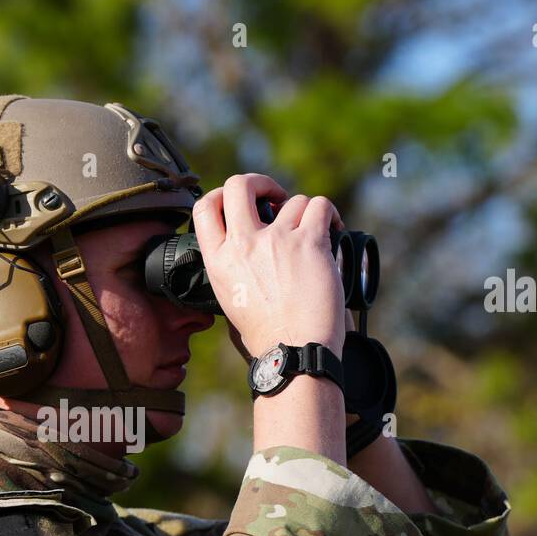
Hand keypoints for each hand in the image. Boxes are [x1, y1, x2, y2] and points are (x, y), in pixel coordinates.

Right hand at [192, 174, 346, 359]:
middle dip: (260, 184)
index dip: (222, 195)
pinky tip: (332, 228)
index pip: (204, 207)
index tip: (241, 204)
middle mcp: (244, 244)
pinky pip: (320, 206)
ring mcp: (276, 240)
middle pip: (240, 184)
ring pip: (292, 200)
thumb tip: (245, 249)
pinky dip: (329, 214)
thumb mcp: (231, 300)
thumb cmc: (267, 336)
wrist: (295, 351)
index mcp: (219, 260)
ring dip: (303, 213)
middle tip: (274, 199)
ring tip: (312, 233)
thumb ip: (232, 268)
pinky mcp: (309, 242)